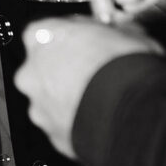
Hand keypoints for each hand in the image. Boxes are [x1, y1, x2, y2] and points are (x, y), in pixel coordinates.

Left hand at [14, 15, 162, 159]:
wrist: (135, 112)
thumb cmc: (126, 66)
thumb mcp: (126, 31)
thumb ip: (112, 30)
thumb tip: (122, 31)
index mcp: (41, 36)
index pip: (48, 31)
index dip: (72, 38)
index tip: (89, 42)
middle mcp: (31, 72)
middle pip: (44, 69)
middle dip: (66, 72)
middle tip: (96, 74)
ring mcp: (39, 107)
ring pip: (52, 101)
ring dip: (71, 101)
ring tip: (103, 101)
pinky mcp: (53, 136)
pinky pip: (65, 127)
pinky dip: (79, 124)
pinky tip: (103, 120)